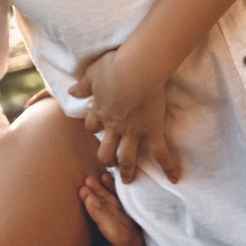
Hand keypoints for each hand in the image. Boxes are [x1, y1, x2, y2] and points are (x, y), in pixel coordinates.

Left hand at [69, 48, 179, 183]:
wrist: (138, 67)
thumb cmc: (115, 65)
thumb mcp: (93, 73)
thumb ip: (83, 85)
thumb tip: (71, 91)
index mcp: (100, 111)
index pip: (91, 126)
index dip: (94, 127)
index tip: (97, 127)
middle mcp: (115, 126)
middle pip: (105, 150)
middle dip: (107, 159)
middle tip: (111, 164)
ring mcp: (134, 131)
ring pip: (127, 157)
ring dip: (127, 170)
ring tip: (128, 180)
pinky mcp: (152, 130)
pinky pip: (160, 153)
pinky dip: (168, 166)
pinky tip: (173, 178)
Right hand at [72, 173, 151, 245]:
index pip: (118, 233)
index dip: (102, 215)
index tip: (87, 199)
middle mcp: (134, 244)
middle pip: (120, 217)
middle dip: (102, 199)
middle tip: (85, 183)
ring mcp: (133, 235)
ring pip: (120, 210)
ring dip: (106, 192)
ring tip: (92, 178)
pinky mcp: (127, 229)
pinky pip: (121, 208)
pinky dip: (113, 193)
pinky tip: (106, 178)